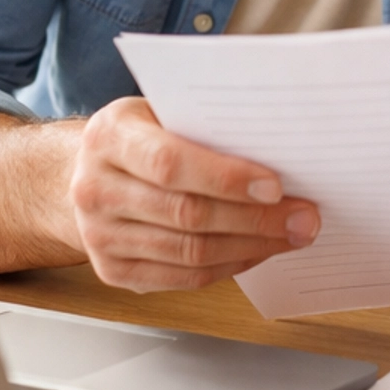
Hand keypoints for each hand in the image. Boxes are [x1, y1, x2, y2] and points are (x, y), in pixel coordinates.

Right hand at [70, 97, 320, 293]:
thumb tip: (281, 151)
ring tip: (291, 235)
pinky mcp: (112, 271)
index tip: (276, 186)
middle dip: (255, 219)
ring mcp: (99, 235)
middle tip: (304, 217)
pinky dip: (229, 266)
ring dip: (251, 246)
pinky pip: (183, 278)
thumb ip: (205, 127)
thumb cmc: (140, 136)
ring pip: (189, 252)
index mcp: (108, 136)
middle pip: (186, 214)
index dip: (226, 178)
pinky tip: (258, 250)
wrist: (85, 173)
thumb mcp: (160, 111)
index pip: (170, 163)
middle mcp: (94, 188)